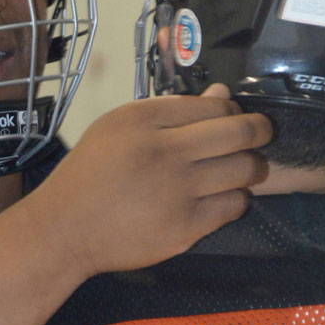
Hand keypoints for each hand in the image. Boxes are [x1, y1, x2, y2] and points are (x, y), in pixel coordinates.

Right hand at [28, 86, 270, 281]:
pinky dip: (235, 199)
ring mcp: (178, 192)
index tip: (233, 119)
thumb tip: (223, 96)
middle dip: (260, 130)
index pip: (214, 106)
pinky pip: (234, 206)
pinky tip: (220, 197)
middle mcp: (165, 152)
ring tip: (239, 168)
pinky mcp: (186, 228)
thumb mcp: (117, 127)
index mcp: (144, 120)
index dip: (232, 110)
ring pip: (245, 170)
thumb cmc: (89, 173)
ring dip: (250, 166)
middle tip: (261, 134)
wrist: (64, 229)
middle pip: (239, 133)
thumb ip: (170, 110)